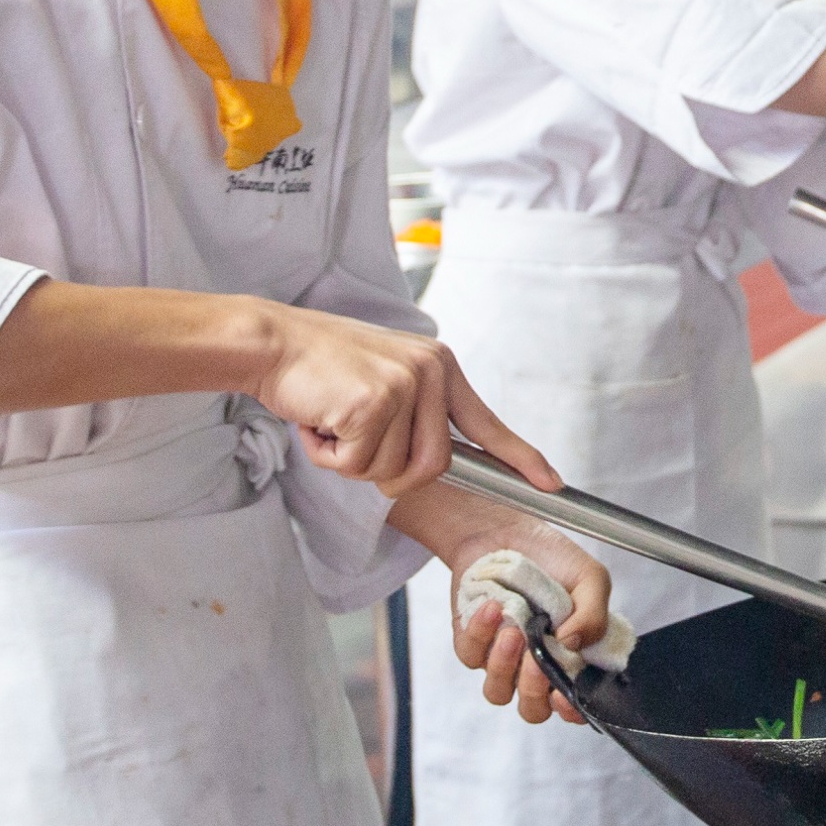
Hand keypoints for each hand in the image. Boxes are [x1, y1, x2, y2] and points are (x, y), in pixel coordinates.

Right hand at [238, 303, 558, 500]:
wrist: (273, 342)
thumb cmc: (320, 367)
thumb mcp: (384, 379)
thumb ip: (414, 414)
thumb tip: (432, 463)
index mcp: (439, 368)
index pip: (487, 423)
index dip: (520, 458)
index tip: (552, 483)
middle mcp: (430, 373)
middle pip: (432, 466)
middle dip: (387, 470)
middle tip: (351, 439)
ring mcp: (404, 386)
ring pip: (391, 471)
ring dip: (351, 461)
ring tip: (332, 419)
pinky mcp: (373, 403)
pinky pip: (355, 465)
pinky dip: (327, 455)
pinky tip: (317, 418)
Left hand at [444, 523, 612, 726]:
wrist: (505, 529)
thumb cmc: (550, 556)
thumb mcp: (589, 577)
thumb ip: (594, 614)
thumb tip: (573, 644)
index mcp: (571, 656)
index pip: (573, 703)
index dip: (571, 709)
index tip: (566, 695)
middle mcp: (536, 664)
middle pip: (533, 709)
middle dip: (534, 688)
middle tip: (537, 657)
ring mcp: (502, 658)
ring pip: (498, 691)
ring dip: (505, 665)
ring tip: (514, 629)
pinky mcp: (472, 643)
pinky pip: (471, 656)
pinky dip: (482, 632)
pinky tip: (493, 606)